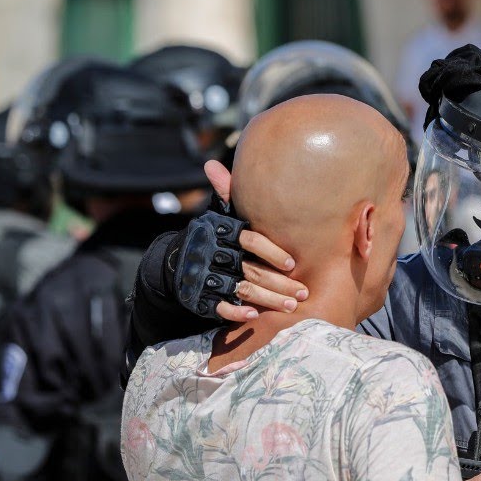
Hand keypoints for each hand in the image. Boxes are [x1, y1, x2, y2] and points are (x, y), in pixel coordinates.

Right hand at [201, 160, 309, 320]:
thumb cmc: (212, 236)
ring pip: (241, 289)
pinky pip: (218, 306)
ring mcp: (206, 277)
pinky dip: (236, 312)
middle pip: (250, 270)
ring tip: (291, 306)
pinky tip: (255, 315)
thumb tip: (212, 164)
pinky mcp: (200, 298)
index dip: (270, 252)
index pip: (248, 241)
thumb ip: (225, 193)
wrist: (178, 261)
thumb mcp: (218, 214)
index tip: (293, 263)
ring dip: (267, 299)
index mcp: (222, 233)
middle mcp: (213, 255)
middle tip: (303, 292)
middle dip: (279, 283)